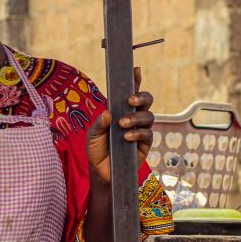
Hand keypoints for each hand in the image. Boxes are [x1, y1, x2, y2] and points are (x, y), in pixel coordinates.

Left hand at [86, 67, 153, 182]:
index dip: (135, 81)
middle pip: (146, 101)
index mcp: (120, 111)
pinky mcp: (145, 143)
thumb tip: (108, 112)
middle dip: (141, 97)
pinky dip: (137, 133)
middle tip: (130, 100)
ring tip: (122, 124)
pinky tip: (126, 136)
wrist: (101, 171)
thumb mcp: (93, 135)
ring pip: (148, 116)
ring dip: (135, 117)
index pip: (129, 93)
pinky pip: (147, 134)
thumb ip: (99, 124)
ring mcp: (141, 130)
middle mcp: (133, 118)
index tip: (136, 70)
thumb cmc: (97, 150)